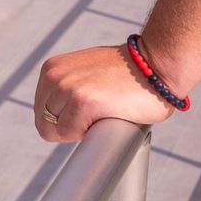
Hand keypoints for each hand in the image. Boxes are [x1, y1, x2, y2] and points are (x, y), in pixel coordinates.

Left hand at [33, 44, 170, 142]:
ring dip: (79, 131)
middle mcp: (54, 76)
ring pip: (55, 131)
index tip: (87, 114)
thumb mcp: (88, 72)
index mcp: (52, 69)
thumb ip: (71, 86)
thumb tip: (62, 116)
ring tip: (104, 113)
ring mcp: (66, 88)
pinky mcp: (81, 102)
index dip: (64, 120)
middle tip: (98, 115)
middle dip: (69, 127)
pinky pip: (70, 134)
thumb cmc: (130, 75)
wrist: (158, 66)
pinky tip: (106, 118)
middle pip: (44, 123)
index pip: (42, 111)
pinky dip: (87, 135)